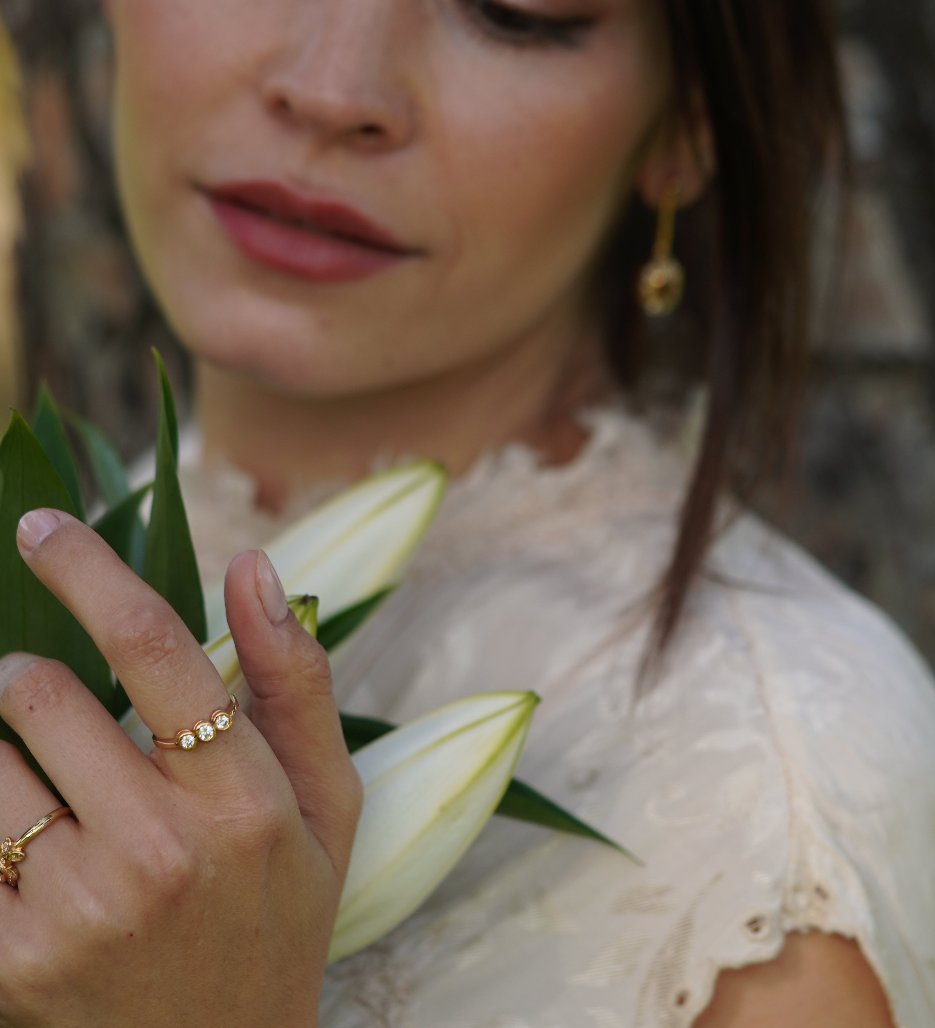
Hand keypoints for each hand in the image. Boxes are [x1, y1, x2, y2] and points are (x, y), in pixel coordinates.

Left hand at [0, 510, 361, 1026]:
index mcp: (243, 798)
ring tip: (44, 788)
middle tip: (52, 706)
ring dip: (1, 750)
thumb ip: (297, 679)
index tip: (45, 527)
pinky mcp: (10, 961)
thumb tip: (256, 567)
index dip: (91, 570)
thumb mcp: (329, 801)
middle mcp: (158, 849)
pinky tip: (25, 833)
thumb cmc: (281, 911)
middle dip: (32, 679)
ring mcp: (76, 910)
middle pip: (39, 693)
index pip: (153, 647)